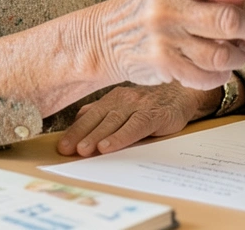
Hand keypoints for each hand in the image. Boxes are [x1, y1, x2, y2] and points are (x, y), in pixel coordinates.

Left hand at [57, 83, 213, 156]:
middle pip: (99, 119)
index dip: (75, 131)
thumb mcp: (125, 105)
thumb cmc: (151, 104)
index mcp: (114, 99)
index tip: (61, 147)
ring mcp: (140, 106)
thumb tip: (79, 119)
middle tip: (68, 150)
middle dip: (82, 135)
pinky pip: (136, 126)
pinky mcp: (156, 115)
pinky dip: (121, 136)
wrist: (182, 94)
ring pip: (115, 122)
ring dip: (98, 136)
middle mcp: (124, 100)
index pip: (90, 116)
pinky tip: (109, 146)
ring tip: (84, 150)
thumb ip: (103, 111)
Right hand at [88, 0, 244, 90]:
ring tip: (242, 48)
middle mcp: (166, 9)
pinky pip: (207, 75)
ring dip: (241, 53)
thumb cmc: (143, 9)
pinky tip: (221, 66)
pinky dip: (221, 73)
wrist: (101, 40)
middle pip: (227, 20)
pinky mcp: (164, 67)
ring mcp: (164, 40)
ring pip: (222, 53)